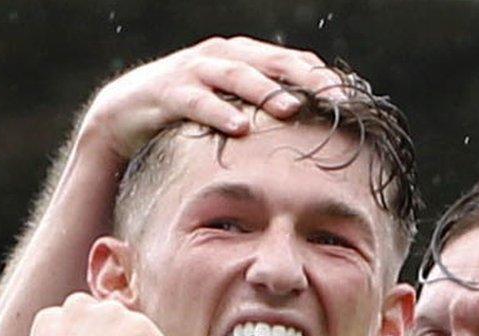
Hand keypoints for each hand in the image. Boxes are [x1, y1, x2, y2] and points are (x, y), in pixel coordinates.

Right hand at [77, 37, 342, 164]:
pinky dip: (218, 112)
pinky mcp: (167, 91)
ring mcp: (194, 70)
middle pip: (272, 62)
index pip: (293, 62)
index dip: (322, 77)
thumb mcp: (233, 110)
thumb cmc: (191, 116)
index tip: (352, 100)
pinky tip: (240, 128)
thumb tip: (315, 136)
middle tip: (334, 99)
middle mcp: (223, 56)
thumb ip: (266, 114)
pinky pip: (196, 100)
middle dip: (305, 79)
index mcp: (246, 58)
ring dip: (265, 90)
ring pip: (236, 75)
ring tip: (290, 108)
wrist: (125, 115)